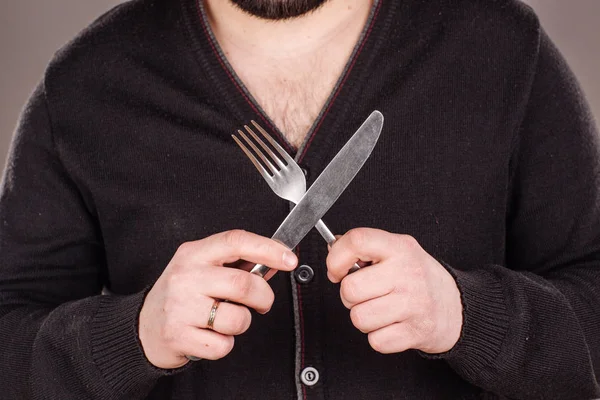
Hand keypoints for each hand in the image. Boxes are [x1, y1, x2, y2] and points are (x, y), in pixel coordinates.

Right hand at [139, 230, 297, 368]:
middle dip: (263, 297)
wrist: (144, 326)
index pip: (236, 241)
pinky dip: (225, 344)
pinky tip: (210, 335)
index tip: (289, 259)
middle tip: (262, 302)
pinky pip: (223, 345)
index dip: (268, 249)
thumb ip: (237, 263)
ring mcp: (180, 307)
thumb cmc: (182, 294)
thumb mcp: (203, 268)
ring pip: (238, 319)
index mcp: (194, 253)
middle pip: (244, 284)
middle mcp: (186, 277)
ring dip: (243, 323)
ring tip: (227, 319)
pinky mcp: (179, 336)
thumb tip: (276, 261)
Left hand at [327, 228, 462, 354]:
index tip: (337, 270)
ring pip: (359, 318)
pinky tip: (392, 324)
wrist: (457, 306)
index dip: (337, 258)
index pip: (358, 241)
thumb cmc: (419, 277)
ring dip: (364, 318)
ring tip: (380, 309)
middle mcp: (407, 273)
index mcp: (400, 248)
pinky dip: (379, 337)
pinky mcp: (416, 332)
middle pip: (350, 289)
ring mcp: (413, 304)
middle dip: (350, 296)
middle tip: (365, 294)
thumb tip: (334, 250)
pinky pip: (375, 341)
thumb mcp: (397, 250)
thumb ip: (365, 247)